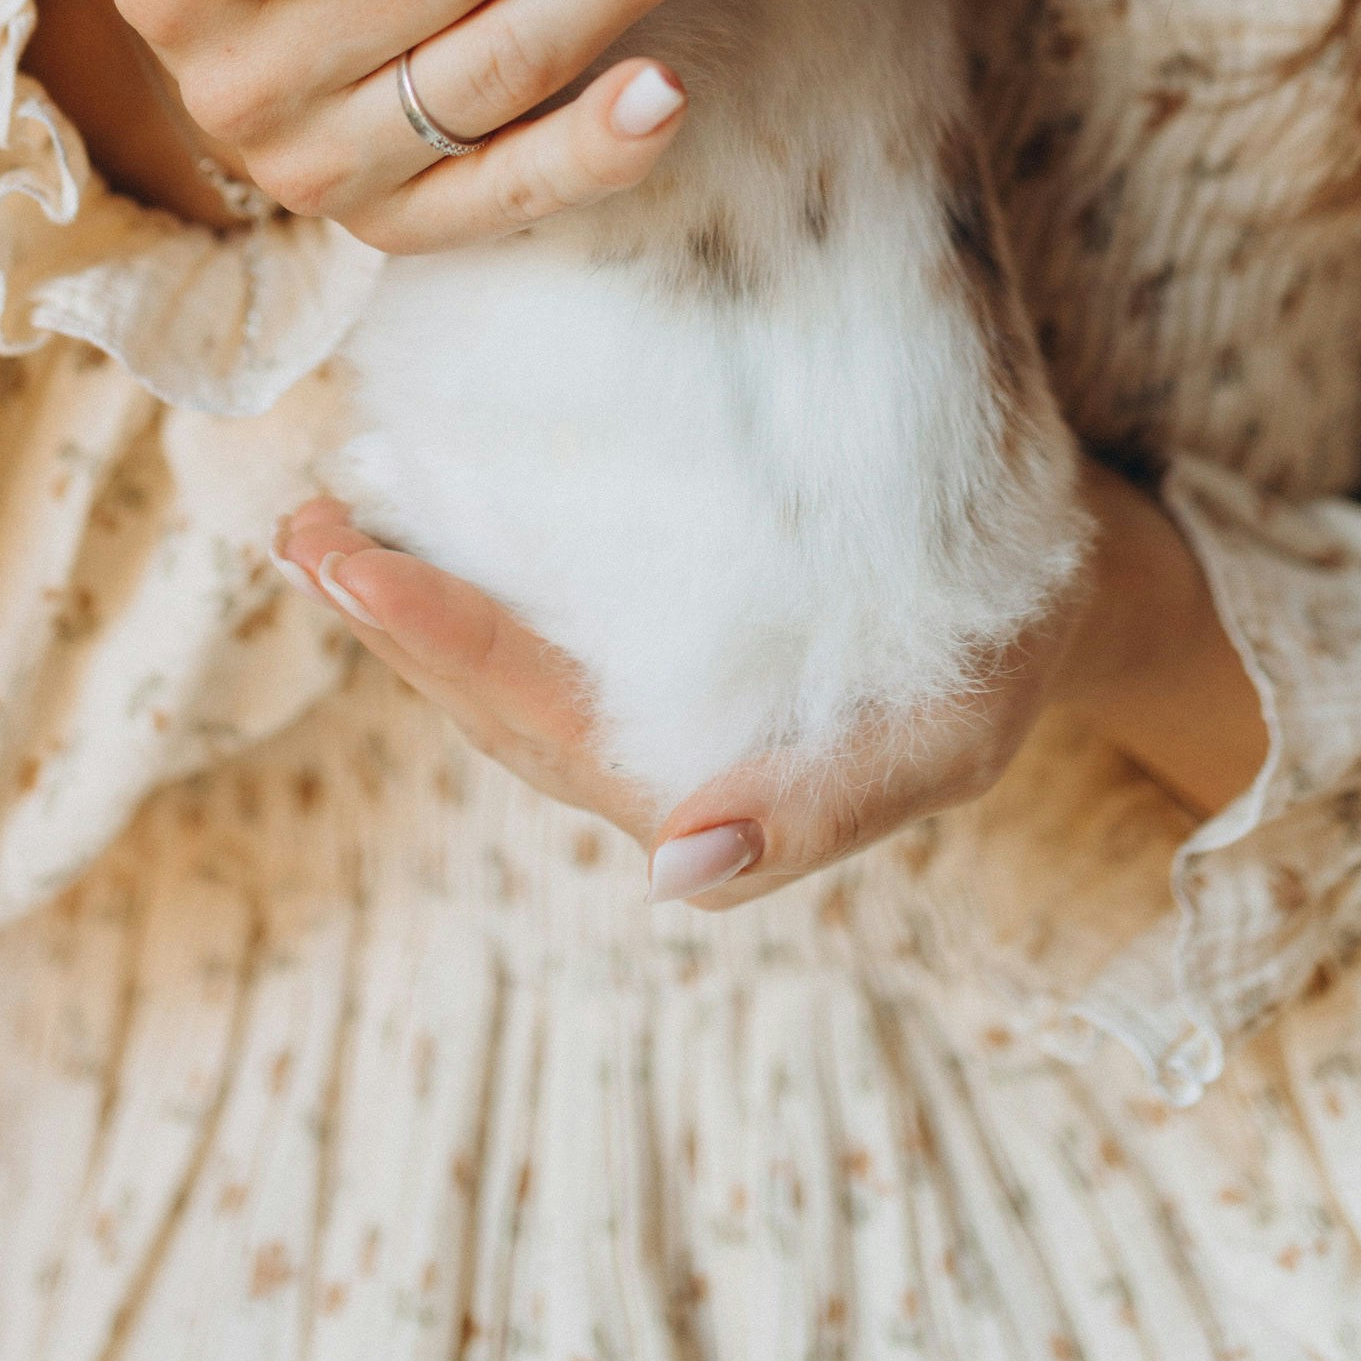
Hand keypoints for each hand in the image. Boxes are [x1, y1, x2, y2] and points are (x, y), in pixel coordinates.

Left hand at [272, 459, 1269, 893]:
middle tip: (302, 522)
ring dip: (400, 590)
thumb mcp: (954, 734)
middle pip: (487, 693)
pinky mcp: (654, 617)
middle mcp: (649, 746)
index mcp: (700, 782)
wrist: (1058, 585)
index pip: (537, 717)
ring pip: (493, 655)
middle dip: (386, 616)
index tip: (353, 565)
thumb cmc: (1000, 655)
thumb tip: (680, 871)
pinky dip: (462, 556)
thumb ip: (827, 809)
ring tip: (320, 510)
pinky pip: (533, 604)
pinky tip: (412, 489)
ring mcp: (643, 686)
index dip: (440, 642)